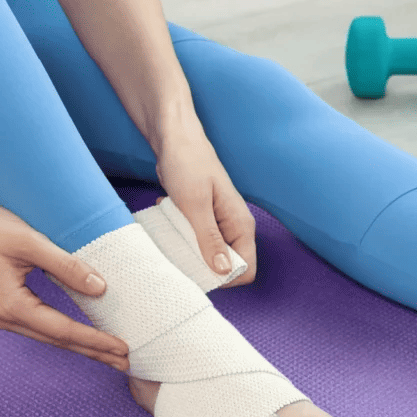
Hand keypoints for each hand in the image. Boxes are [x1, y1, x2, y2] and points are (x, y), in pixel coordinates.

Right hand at [0, 189, 130, 373]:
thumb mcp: (31, 242)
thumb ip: (67, 266)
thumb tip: (101, 289)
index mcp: (11, 305)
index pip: (64, 331)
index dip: (96, 341)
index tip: (123, 349)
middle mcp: (4, 317)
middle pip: (59, 341)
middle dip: (94, 352)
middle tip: (128, 363)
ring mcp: (1, 314)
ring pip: (50, 337)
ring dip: (82, 346)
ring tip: (111, 354)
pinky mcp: (3, 306)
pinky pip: (41, 326)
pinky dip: (65, 334)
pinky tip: (82, 336)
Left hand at [155, 130, 255, 288]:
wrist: (175, 139)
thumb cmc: (188, 164)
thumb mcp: (196, 204)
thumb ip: (210, 239)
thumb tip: (223, 271)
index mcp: (241, 225)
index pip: (246, 269)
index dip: (225, 277)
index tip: (199, 271)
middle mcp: (234, 228)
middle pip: (227, 266)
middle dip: (203, 266)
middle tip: (180, 252)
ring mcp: (219, 224)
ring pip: (209, 255)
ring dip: (189, 250)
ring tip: (174, 232)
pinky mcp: (203, 220)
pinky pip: (196, 241)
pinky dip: (181, 236)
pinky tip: (170, 219)